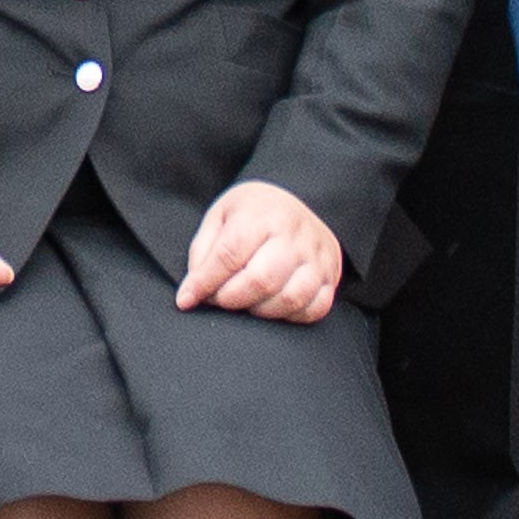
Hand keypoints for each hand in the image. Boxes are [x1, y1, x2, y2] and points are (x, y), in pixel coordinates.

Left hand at [175, 180, 342, 325]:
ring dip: (259, 311)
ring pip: (289, 298)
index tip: (186, 299)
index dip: (205, 282)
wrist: (297, 201)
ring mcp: (318, 255)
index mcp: (262, 213)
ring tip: (245, 302)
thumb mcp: (221, 217)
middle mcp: (295, 233)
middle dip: (231, 299)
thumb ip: (204, 251)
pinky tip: (272, 306)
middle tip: (218, 299)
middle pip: (261, 280)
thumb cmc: (252, 213)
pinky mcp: (332, 274)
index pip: (230, 254)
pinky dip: (290, 316)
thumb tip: (192, 292)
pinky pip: (315, 308)